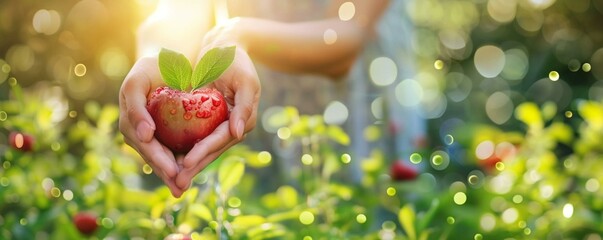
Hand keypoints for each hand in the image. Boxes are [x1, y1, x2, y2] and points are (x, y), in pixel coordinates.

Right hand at [119, 56, 185, 197]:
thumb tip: (144, 136)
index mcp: (130, 122)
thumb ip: (136, 108)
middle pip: (153, 157)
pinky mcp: (164, 134)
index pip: (146, 145)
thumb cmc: (149, 68)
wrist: (165, 60)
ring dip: (172, 175)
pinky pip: (172, 151)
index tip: (173, 170)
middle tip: (180, 187)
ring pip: (161, 158)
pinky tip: (189, 176)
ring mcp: (150, 135)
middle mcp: (138, 132)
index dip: (158, 159)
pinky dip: (180, 164)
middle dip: (166, 173)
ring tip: (183, 188)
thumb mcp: (137, 83)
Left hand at [175, 46, 259, 189]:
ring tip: (171, 180)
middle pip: (211, 151)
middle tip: (177, 183)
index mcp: (243, 120)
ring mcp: (219, 126)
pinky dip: (183, 150)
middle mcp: (232, 128)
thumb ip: (245, 106)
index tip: (187, 163)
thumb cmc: (236, 60)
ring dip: (187, 165)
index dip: (204, 153)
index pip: (220, 140)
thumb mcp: (245, 80)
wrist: (225, 47)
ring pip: (202, 150)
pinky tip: (168, 160)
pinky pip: (195, 139)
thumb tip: (238, 133)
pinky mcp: (208, 122)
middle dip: (194, 167)